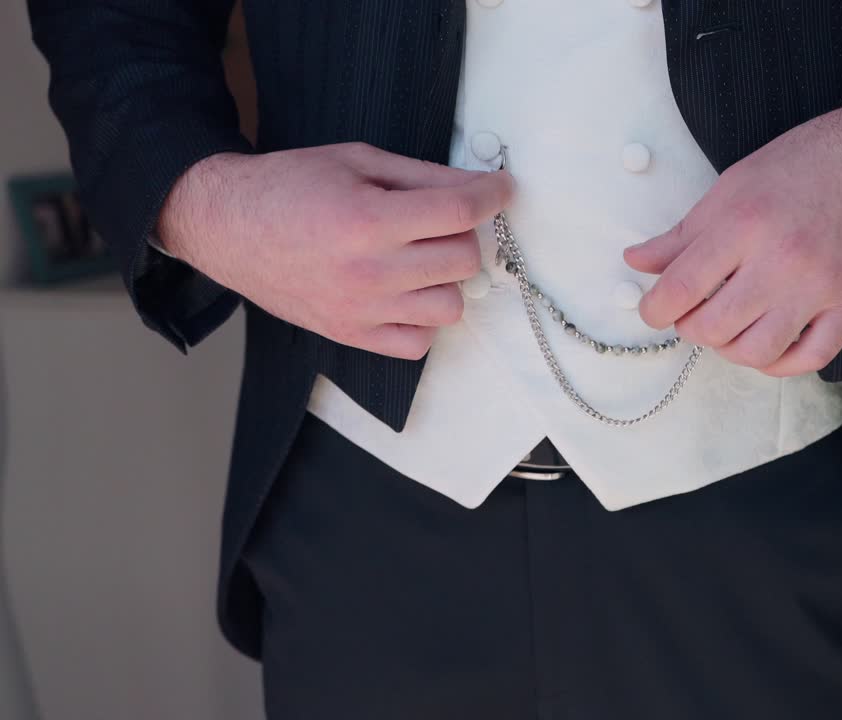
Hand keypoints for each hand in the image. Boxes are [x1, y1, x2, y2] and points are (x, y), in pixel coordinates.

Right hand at [156, 142, 512, 358]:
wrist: (227, 226)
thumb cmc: (289, 187)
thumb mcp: (357, 160)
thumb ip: (422, 175)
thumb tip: (478, 184)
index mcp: (369, 219)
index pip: (458, 212)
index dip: (491, 194)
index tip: (501, 188)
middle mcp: (369, 271)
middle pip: (462, 260)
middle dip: (463, 233)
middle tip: (442, 219)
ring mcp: (361, 310)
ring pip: (451, 306)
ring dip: (446, 278)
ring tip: (421, 257)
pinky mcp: (351, 335)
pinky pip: (419, 343)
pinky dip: (424, 319)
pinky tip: (408, 292)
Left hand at [624, 105, 841, 376]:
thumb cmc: (803, 166)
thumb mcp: (732, 187)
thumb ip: (682, 234)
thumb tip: (636, 262)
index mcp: (743, 223)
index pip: (679, 289)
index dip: (654, 310)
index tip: (655, 310)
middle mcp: (781, 259)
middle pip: (713, 327)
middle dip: (691, 328)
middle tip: (694, 313)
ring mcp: (820, 286)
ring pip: (757, 351)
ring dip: (731, 349)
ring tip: (729, 328)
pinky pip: (810, 358)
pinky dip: (780, 363)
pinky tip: (767, 346)